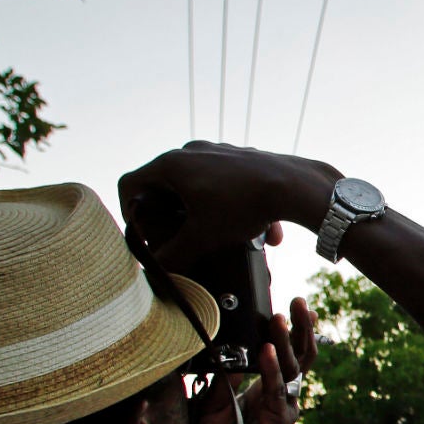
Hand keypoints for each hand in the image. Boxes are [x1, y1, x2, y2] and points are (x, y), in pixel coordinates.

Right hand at [118, 142, 341, 272]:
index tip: (144, 234)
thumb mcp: (202, 236)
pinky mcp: (243, 158)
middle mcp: (191, 151)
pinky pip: (227, 185)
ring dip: (207, 216)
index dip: (129, 213)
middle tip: (179, 238)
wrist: (294, 185)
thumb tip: (157, 272)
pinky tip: (260, 234)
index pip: (130, 184)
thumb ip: (173, 255)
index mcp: (171, 164)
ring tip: (223, 240)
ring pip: (200, 187)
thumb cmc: (242, 205)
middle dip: (172, 217)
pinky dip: (234, 208)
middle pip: (165, 186)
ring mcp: (218, 152)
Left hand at [184, 299, 318, 423]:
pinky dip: (269, 370)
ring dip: (285, 342)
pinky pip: (275, 393)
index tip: (288, 305)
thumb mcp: (210, 402)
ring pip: (291, 371)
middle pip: (298, 357)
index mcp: (264, 391)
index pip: (284, 354)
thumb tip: (225, 345)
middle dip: (300, 328)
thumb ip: (222, 376)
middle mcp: (278, 399)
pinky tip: (265, 350)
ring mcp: (280, 412)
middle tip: (299, 301)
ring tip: (279, 316)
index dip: (289, 331)